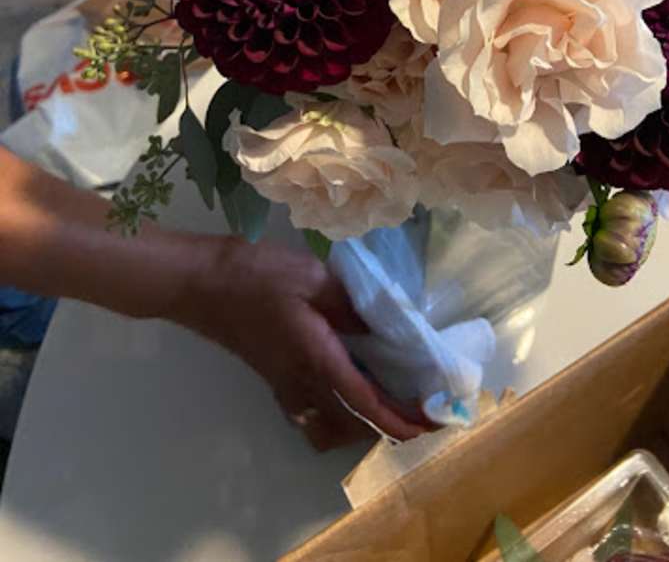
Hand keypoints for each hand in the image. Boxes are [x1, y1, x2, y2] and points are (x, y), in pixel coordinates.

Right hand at [176, 237, 426, 450]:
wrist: (200, 282)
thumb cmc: (257, 275)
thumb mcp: (313, 277)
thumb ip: (353, 302)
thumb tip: (388, 323)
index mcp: (317, 360)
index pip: (367, 404)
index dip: (403, 420)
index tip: (434, 424)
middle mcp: (302, 384)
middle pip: (353, 425)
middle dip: (390, 426)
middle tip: (421, 407)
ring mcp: (284, 385)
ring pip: (331, 426)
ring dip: (363, 423)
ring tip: (391, 399)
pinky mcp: (273, 379)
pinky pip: (312, 413)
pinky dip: (338, 413)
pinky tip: (348, 384)